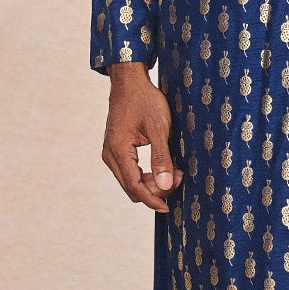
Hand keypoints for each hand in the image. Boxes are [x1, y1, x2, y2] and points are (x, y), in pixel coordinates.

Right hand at [101, 63, 182, 211]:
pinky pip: (130, 172)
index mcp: (117, 150)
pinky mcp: (117, 150)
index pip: (134, 185)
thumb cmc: (144, 100)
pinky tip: (164, 168)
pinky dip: (147, 175)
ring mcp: (111, 153)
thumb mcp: (158, 127)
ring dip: (152, 183)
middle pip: (132, 187)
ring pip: (131, 181)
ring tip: (175, 173)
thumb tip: (166, 184)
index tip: (167, 206)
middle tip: (178, 178)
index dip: (152, 199)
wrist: (130, 82)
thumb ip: (162, 156)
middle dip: (156, 190)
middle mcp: (110, 155)